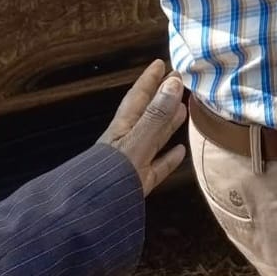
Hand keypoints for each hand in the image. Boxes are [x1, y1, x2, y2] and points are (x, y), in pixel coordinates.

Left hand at [98, 61, 186, 196]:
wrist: (92, 213)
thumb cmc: (112, 173)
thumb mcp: (137, 140)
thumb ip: (157, 115)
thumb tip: (175, 81)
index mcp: (123, 126)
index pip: (138, 96)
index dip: (149, 79)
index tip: (161, 63)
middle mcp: (127, 141)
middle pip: (148, 114)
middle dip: (162, 97)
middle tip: (178, 82)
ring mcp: (132, 162)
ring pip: (153, 137)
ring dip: (168, 123)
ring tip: (184, 110)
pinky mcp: (138, 182)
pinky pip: (156, 165)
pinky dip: (169, 157)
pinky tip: (181, 151)